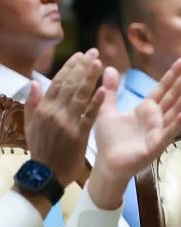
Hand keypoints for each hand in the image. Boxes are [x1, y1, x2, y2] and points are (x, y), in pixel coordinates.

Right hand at [23, 50, 104, 189]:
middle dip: (82, 67)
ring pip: (80, 96)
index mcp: (43, 109)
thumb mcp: (31, 125)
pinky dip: (96, 102)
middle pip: (70, 85)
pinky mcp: (79, 135)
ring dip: (90, 78)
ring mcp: (67, 123)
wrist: (45, 175)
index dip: (70, 67)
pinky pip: (89, 116)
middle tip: (94, 52)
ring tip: (99, 63)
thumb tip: (35, 83)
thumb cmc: (40, 149)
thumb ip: (33, 104)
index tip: (80, 55)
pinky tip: (104, 90)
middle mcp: (54, 113)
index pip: (58, 82)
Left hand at [87, 57, 180, 209]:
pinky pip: (167, 133)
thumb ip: (110, 91)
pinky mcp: (155, 146)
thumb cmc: (109, 140)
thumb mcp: (106, 110)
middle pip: (172, 96)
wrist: (106, 164)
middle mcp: (156, 118)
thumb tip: (109, 68)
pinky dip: (175, 124)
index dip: (173, 75)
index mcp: (146, 109)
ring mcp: (158, 132)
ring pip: (174, 112)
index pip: (163, 88)